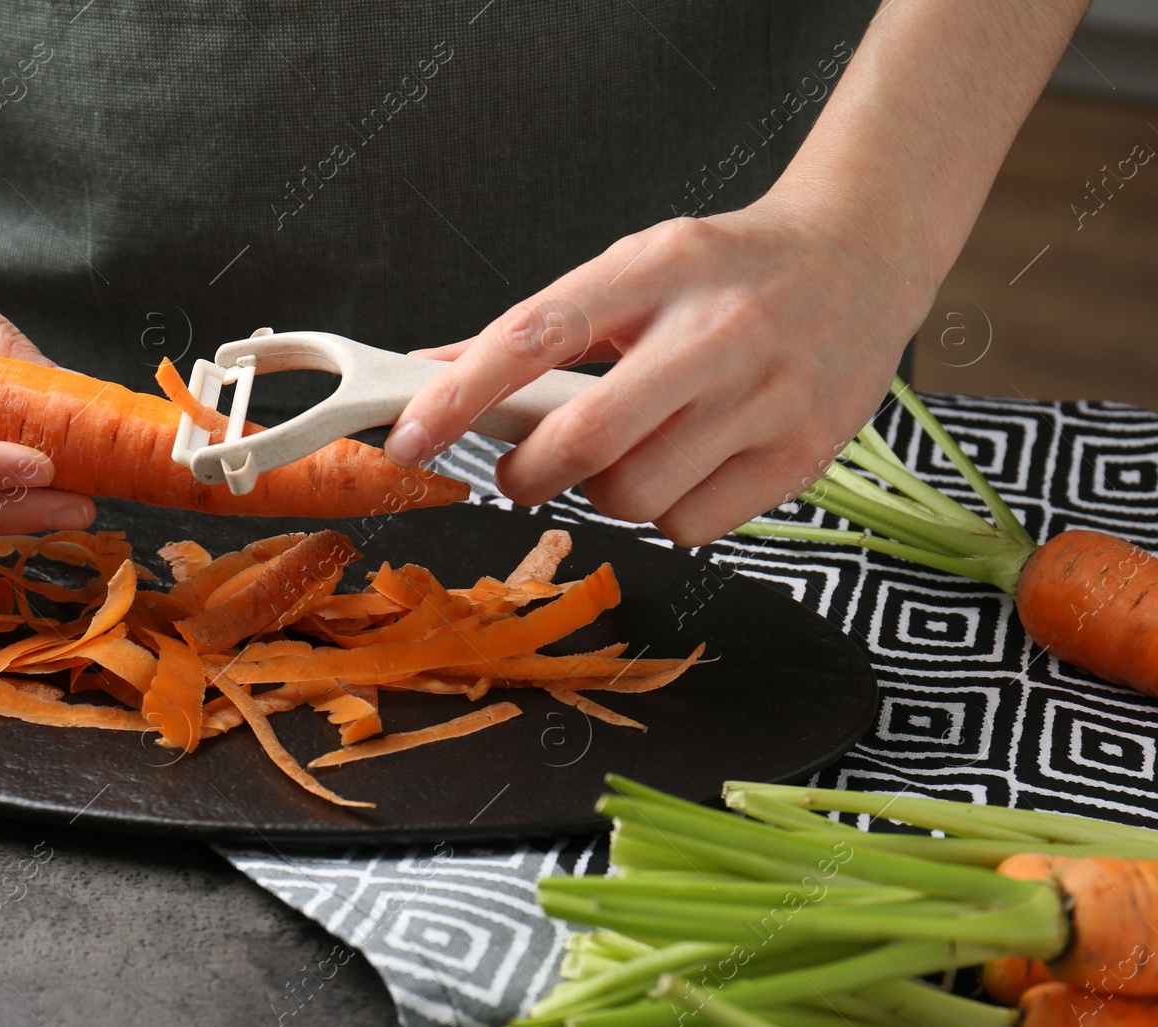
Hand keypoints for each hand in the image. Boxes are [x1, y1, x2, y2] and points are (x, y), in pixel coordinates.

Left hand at [385, 194, 933, 545]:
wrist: (863, 254)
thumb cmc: (729, 269)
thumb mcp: (634, 268)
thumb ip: (539, 325)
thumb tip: (432, 371)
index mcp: (655, 271)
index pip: (534, 336)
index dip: (458, 396)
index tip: (409, 439)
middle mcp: (715, 332)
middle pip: (585, 439)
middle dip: (528, 474)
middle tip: (522, 472)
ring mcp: (767, 396)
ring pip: (636, 497)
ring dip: (603, 496)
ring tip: (624, 461)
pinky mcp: (802, 454)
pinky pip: (692, 526)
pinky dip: (666, 516)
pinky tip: (686, 470)